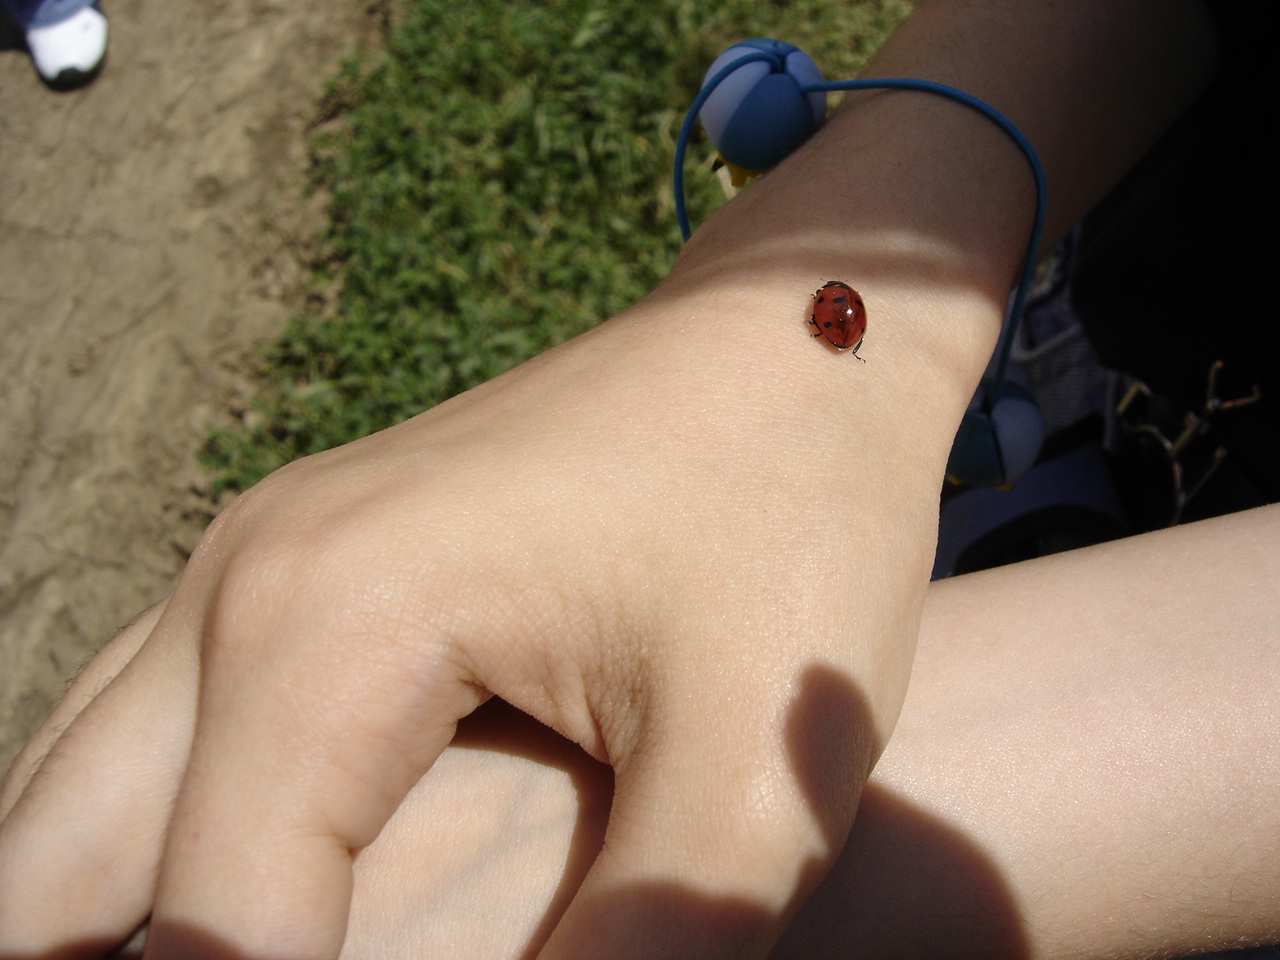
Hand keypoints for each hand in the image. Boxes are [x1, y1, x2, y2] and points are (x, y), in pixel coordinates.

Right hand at [0, 283, 945, 959]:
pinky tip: (249, 914)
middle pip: (52, 877)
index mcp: (327, 629)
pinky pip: (146, 746)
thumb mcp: (757, 772)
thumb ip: (640, 953)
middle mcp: (244, 587)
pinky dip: (148, 859)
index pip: (206, 941)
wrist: (797, 344)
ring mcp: (255, 566)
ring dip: (106, 926)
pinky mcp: (299, 575)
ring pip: (71, 807)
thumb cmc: (797, 524)